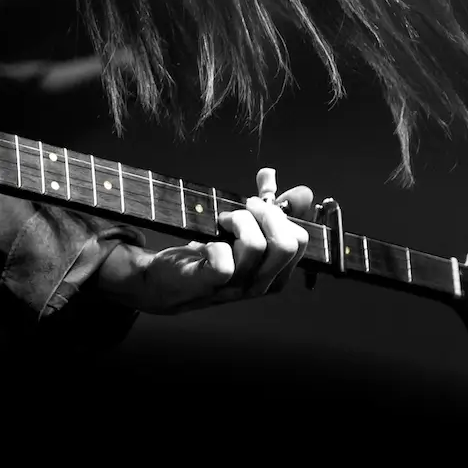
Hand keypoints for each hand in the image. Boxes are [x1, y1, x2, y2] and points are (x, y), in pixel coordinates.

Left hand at [99, 168, 314, 313]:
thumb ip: (266, 208)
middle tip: (244, 208)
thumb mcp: (242, 230)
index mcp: (275, 272)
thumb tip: (282, 179)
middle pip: (287, 245)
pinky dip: (214, 243)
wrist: (166, 280)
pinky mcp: (212, 284)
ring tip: (222, 221)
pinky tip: (205, 242)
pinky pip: (225, 262)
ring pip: (256, 245)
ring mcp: (238, 288)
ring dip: (238, 221)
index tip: (259, 203)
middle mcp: (262, 284)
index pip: (301, 241)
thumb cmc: (208, 252)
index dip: (282, 213)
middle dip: (266, 214)